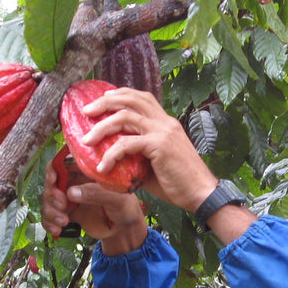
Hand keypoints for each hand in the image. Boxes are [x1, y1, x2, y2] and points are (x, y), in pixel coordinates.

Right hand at [41, 154, 146, 254]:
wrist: (124, 229)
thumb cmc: (126, 207)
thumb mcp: (117, 198)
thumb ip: (96, 193)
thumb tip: (71, 192)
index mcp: (86, 171)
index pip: (63, 163)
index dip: (53, 169)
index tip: (53, 179)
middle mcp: (75, 182)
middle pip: (51, 182)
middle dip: (51, 195)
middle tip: (62, 205)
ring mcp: (69, 198)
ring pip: (48, 200)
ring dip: (50, 211)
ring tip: (63, 221)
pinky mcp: (67, 213)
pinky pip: (49, 216)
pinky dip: (49, 223)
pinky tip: (58, 229)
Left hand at [78, 88, 218, 212]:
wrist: (201, 193)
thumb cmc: (179, 183)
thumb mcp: (155, 164)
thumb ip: (136, 156)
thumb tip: (113, 161)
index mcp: (166, 123)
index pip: (142, 97)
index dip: (121, 94)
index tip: (102, 98)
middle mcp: (165, 122)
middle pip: (131, 99)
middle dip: (104, 102)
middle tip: (86, 111)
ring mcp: (163, 131)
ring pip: (125, 117)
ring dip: (102, 126)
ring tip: (87, 139)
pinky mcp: (160, 145)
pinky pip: (127, 144)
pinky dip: (111, 154)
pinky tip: (103, 167)